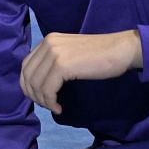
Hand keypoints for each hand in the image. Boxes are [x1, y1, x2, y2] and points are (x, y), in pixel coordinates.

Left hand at [21, 29, 142, 114]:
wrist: (122, 50)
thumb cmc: (102, 55)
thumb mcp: (72, 53)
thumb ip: (55, 61)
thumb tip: (40, 83)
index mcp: (48, 40)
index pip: (26, 65)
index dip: (28, 84)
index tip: (40, 97)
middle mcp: (48, 44)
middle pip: (27, 75)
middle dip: (33, 94)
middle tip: (46, 105)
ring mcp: (54, 53)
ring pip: (36, 84)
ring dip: (42, 100)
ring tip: (54, 107)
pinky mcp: (62, 65)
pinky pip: (47, 89)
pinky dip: (50, 102)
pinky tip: (59, 108)